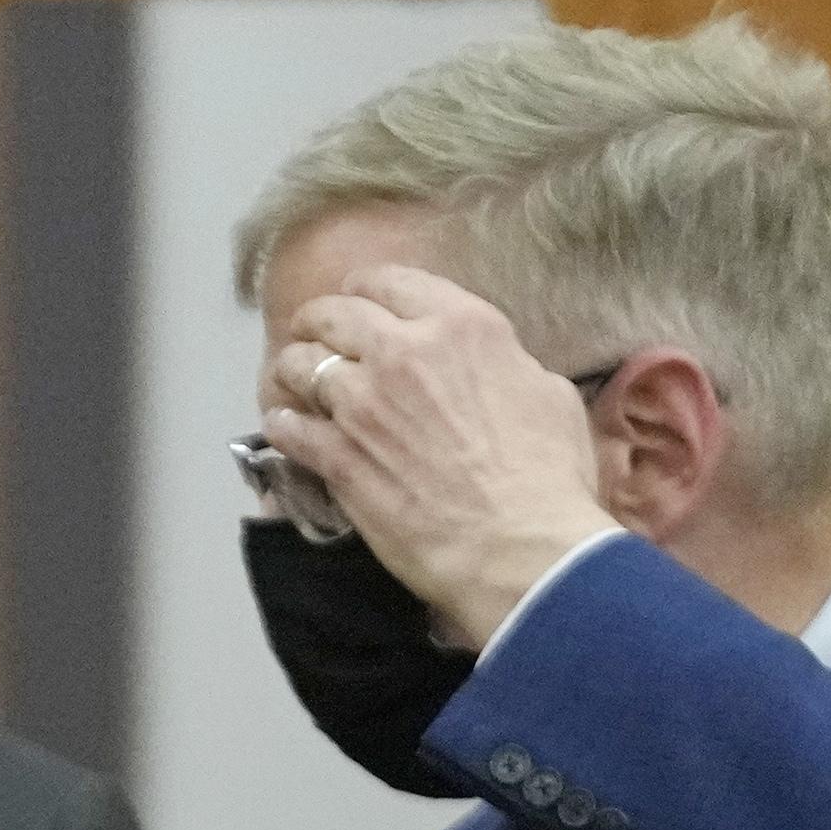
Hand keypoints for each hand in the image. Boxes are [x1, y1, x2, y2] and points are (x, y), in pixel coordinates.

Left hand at [260, 263, 616, 648]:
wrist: (519, 547)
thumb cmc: (548, 477)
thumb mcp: (546, 393)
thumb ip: (504, 365)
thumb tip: (492, 366)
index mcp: (462, 325)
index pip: (391, 282)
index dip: (366, 288)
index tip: (357, 300)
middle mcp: (404, 352)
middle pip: (334, 314)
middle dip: (317, 321)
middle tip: (312, 334)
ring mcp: (363, 404)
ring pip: (301, 365)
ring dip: (292, 369)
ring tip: (292, 380)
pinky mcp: (339, 457)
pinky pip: (289, 428)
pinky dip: (282, 424)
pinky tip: (283, 426)